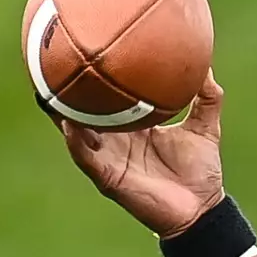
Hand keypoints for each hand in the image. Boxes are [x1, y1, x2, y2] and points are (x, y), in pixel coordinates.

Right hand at [54, 71, 225, 237]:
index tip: (82, 48)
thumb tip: (207, 66)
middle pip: (81, 111)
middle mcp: (114, 139)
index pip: (106, 98)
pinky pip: (87, 157)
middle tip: (48, 60)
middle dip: (64, 90)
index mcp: (131, 126)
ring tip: (49, 89)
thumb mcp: (204, 127)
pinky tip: (71, 124)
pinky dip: (77, 141)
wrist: (202, 208)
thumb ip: (207, 98)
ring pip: (76, 132)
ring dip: (62, 113)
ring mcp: (107, 158)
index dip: (94, 78)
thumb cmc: (200, 171)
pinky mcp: (107, 178)